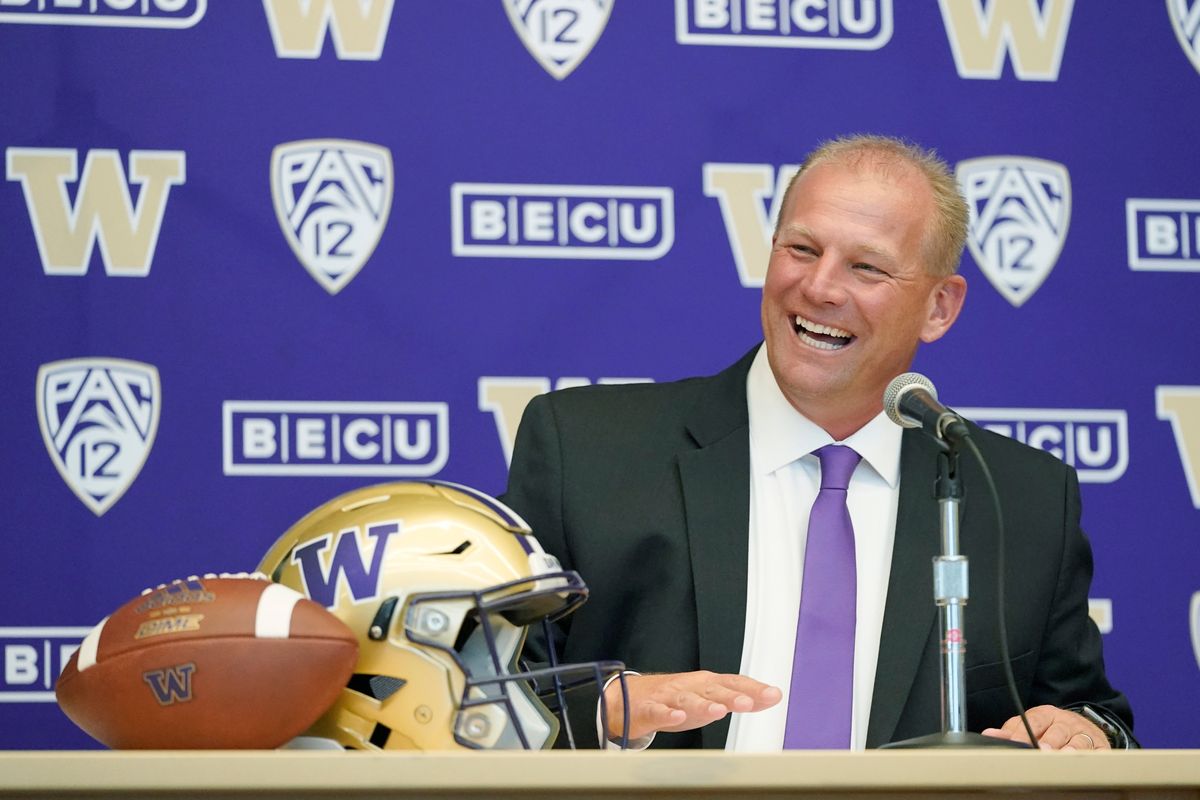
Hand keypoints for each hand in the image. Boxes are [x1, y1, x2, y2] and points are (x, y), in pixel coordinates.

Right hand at [603, 670, 781, 740]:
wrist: (629, 698)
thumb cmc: (676, 698)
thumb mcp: (710, 698)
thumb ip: (740, 698)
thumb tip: (771, 697)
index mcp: (706, 683)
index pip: (734, 682)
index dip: (753, 688)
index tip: (773, 694)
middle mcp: (690, 686)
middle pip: (712, 690)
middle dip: (731, 695)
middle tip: (747, 703)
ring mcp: (668, 697)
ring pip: (687, 699)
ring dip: (702, 704)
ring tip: (718, 711)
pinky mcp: (648, 709)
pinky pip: (658, 711)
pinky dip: (667, 713)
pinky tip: (677, 717)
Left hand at [981, 705, 1109, 750]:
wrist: (1084, 725)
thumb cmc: (1051, 728)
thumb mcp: (1031, 724)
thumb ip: (1011, 730)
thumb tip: (989, 734)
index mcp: (1045, 714)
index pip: (1032, 721)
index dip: (1023, 733)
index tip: (1015, 743)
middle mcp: (1065, 721)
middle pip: (1056, 732)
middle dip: (1047, 742)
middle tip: (1040, 750)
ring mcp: (1084, 733)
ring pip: (1077, 742)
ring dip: (1069, 750)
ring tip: (1061, 756)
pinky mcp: (1100, 746)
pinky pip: (1097, 751)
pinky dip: (1092, 756)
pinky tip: (1086, 761)